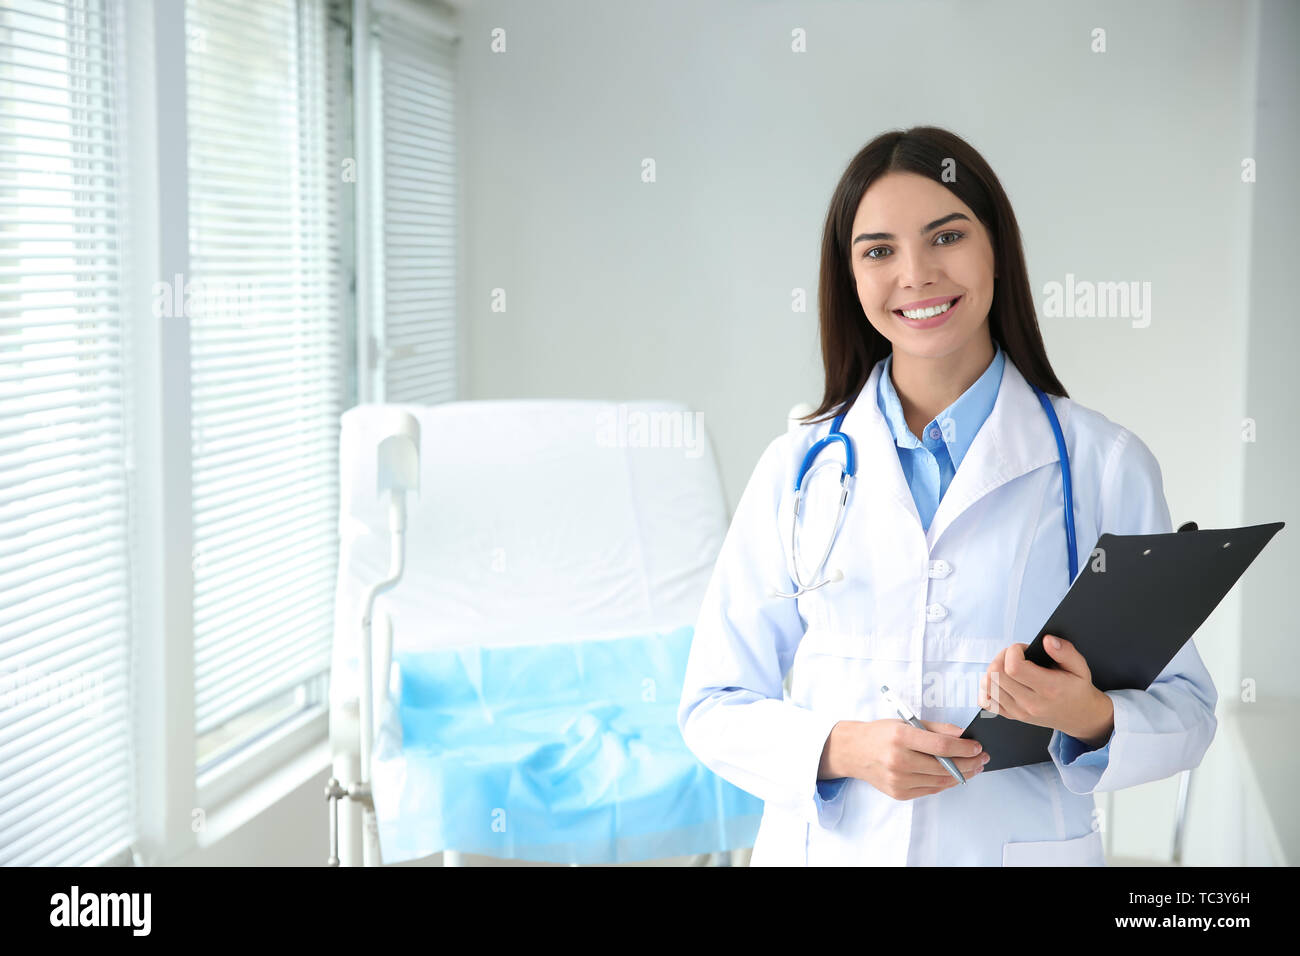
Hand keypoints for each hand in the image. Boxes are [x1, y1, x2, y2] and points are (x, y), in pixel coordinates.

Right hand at [820, 719, 989, 800]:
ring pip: (940, 780)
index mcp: (900, 737)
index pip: (940, 745)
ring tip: (974, 768)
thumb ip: (936, 728)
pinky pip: (930, 789)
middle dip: (969, 763)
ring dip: (962, 775)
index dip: (964, 747)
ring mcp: (898, 780)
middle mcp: (898, 760)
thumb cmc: (880, 734)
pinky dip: (946, 783)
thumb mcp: (906, 722)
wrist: (853, 751)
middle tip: (982, 758)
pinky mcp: (899, 793)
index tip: (977, 747)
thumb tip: (963, 735)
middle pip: (944, 766)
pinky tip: (956, 776)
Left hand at [979, 635, 1114, 746]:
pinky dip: (989, 687)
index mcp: (1049, 689)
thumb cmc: (1077, 689)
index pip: (1014, 667)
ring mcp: (1019, 712)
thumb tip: (1047, 640)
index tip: (1024, 649)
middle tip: (1015, 655)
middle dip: (1002, 657)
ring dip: (993, 670)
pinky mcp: (1011, 716)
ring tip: (1009, 667)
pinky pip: (986, 701)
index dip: (1013, 651)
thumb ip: (1065, 651)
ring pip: (988, 686)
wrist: (1080, 716)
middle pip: (996, 674)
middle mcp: (1031, 703)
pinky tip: (1002, 681)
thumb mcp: (1080, 667)